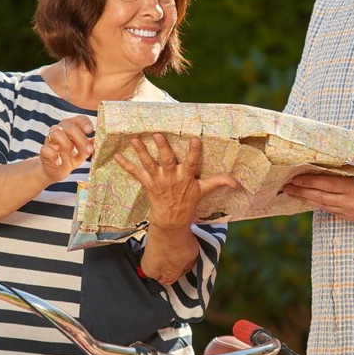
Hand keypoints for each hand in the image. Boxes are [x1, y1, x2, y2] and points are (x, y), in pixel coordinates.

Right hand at [38, 117, 94, 181]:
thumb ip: (91, 145)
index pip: (79, 119)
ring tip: (74, 154)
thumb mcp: (84, 152)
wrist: (57, 170)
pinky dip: (54, 156)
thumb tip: (99, 139)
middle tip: (88, 150)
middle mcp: (60, 129)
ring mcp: (50, 139)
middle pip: (69, 126)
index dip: (85, 123)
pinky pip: (46, 148)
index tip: (91, 131)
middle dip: (81, 138)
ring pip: (56, 133)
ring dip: (67, 144)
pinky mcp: (44, 150)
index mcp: (72, 127)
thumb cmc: (72, 157)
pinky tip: (59, 162)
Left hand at [115, 133, 238, 233]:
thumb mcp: (203, 191)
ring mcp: (158, 180)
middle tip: (157, 134)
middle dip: (162, 148)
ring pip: (149, 164)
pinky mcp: (147, 183)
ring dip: (141, 151)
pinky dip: (125, 165)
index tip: (195, 139)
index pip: (192, 162)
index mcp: (186, 177)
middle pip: (167, 160)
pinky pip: (135, 173)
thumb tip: (236, 181)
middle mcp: (171, 177)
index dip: (194, 151)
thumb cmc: (188, 202)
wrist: (171, 220)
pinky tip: (116, 156)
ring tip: (135, 139)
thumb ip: (218, 182)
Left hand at [282, 167, 353, 222]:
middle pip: (321, 198)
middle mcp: (353, 203)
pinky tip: (311, 200)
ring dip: (308, 200)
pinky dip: (321, 204)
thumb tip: (325, 161)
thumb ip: (347, 168)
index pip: (325, 185)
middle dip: (302, 192)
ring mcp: (353, 213)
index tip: (294, 179)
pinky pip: (334, 211)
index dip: (308, 182)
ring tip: (294, 194)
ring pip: (325, 206)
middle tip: (286, 188)